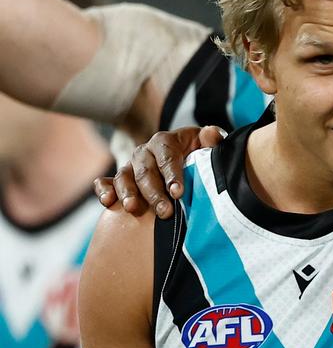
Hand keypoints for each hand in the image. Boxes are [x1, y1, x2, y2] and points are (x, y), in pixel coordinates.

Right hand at [93, 125, 225, 217]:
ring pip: (124, 177)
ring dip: (128, 193)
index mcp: (165, 141)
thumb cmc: (198, 155)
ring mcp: (130, 166)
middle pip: (146, 171)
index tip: (178, 193)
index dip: (172, 174)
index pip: (167, 156)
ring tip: (133, 208)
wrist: (184, 160)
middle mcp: (145, 152)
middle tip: (165, 212)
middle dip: (154, 193)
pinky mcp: (120, 179)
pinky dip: (104, 190)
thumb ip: (212, 139)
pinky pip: (106, 182)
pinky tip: (108, 202)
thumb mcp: (206, 145)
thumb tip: (213, 135)